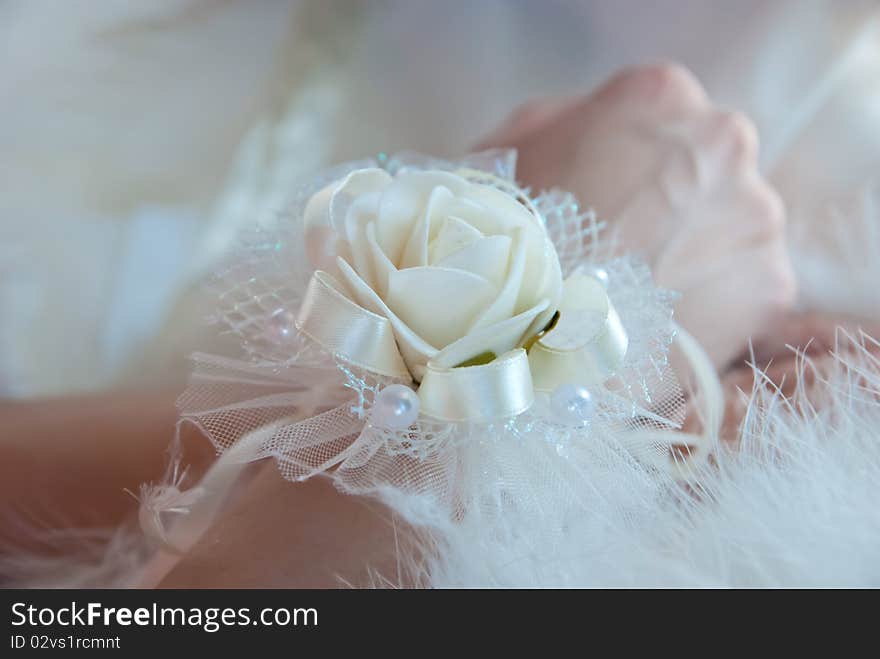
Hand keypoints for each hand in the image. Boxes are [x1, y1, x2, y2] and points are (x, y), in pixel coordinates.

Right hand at [479, 63, 795, 370]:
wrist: (543, 342)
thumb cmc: (515, 240)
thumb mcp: (511, 153)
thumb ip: (558, 123)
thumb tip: (580, 129)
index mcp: (659, 96)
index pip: (659, 113)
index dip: (627, 159)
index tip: (605, 196)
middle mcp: (725, 141)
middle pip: (706, 166)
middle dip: (673, 202)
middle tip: (622, 249)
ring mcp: (757, 214)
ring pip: (733, 227)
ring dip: (698, 253)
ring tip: (642, 296)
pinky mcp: (773, 285)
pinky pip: (745, 289)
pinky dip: (714, 306)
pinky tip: (666, 326)